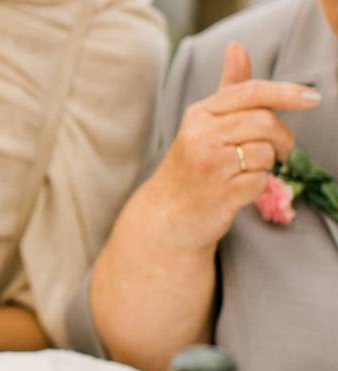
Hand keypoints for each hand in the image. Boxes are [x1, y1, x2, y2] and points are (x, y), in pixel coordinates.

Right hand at [146, 42, 319, 250]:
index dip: (286, 92)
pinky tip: (239, 191)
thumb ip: (227, 89)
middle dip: (282, 138)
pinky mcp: (219, 193)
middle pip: (264, 122)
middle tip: (280, 151)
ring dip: (268, 165)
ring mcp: (209, 165)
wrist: (166, 215)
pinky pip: (261, 181)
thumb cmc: (192, 167)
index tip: (312, 98)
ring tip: (248, 172)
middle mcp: (201, 136)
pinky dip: (258, 187)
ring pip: (266, 152)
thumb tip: (237, 47)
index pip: (250, 92)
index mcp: (199, 114)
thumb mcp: (204, 124)